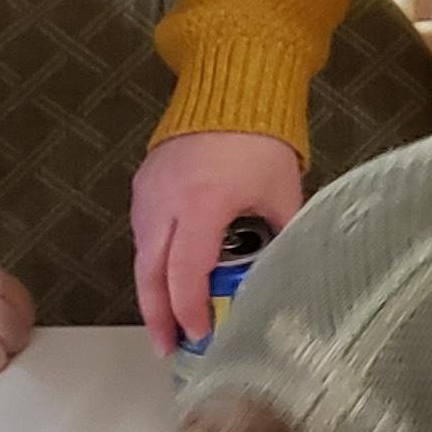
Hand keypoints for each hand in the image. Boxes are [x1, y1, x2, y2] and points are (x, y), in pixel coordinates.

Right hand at [133, 127, 302, 349]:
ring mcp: (148, 191)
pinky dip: (152, 258)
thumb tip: (289, 276)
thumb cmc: (262, 140)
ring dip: (153, 289)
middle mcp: (165, 202)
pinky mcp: (143, 181)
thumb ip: (282, 237)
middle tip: (167, 347)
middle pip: (150, 273)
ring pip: (142, 253)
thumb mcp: (282, 194)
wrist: (231, 85)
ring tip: (168, 320)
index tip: (200, 336)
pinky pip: (142, 230)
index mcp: (203, 205)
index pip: (187, 274)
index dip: (191, 311)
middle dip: (157, 315)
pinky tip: (167, 276)